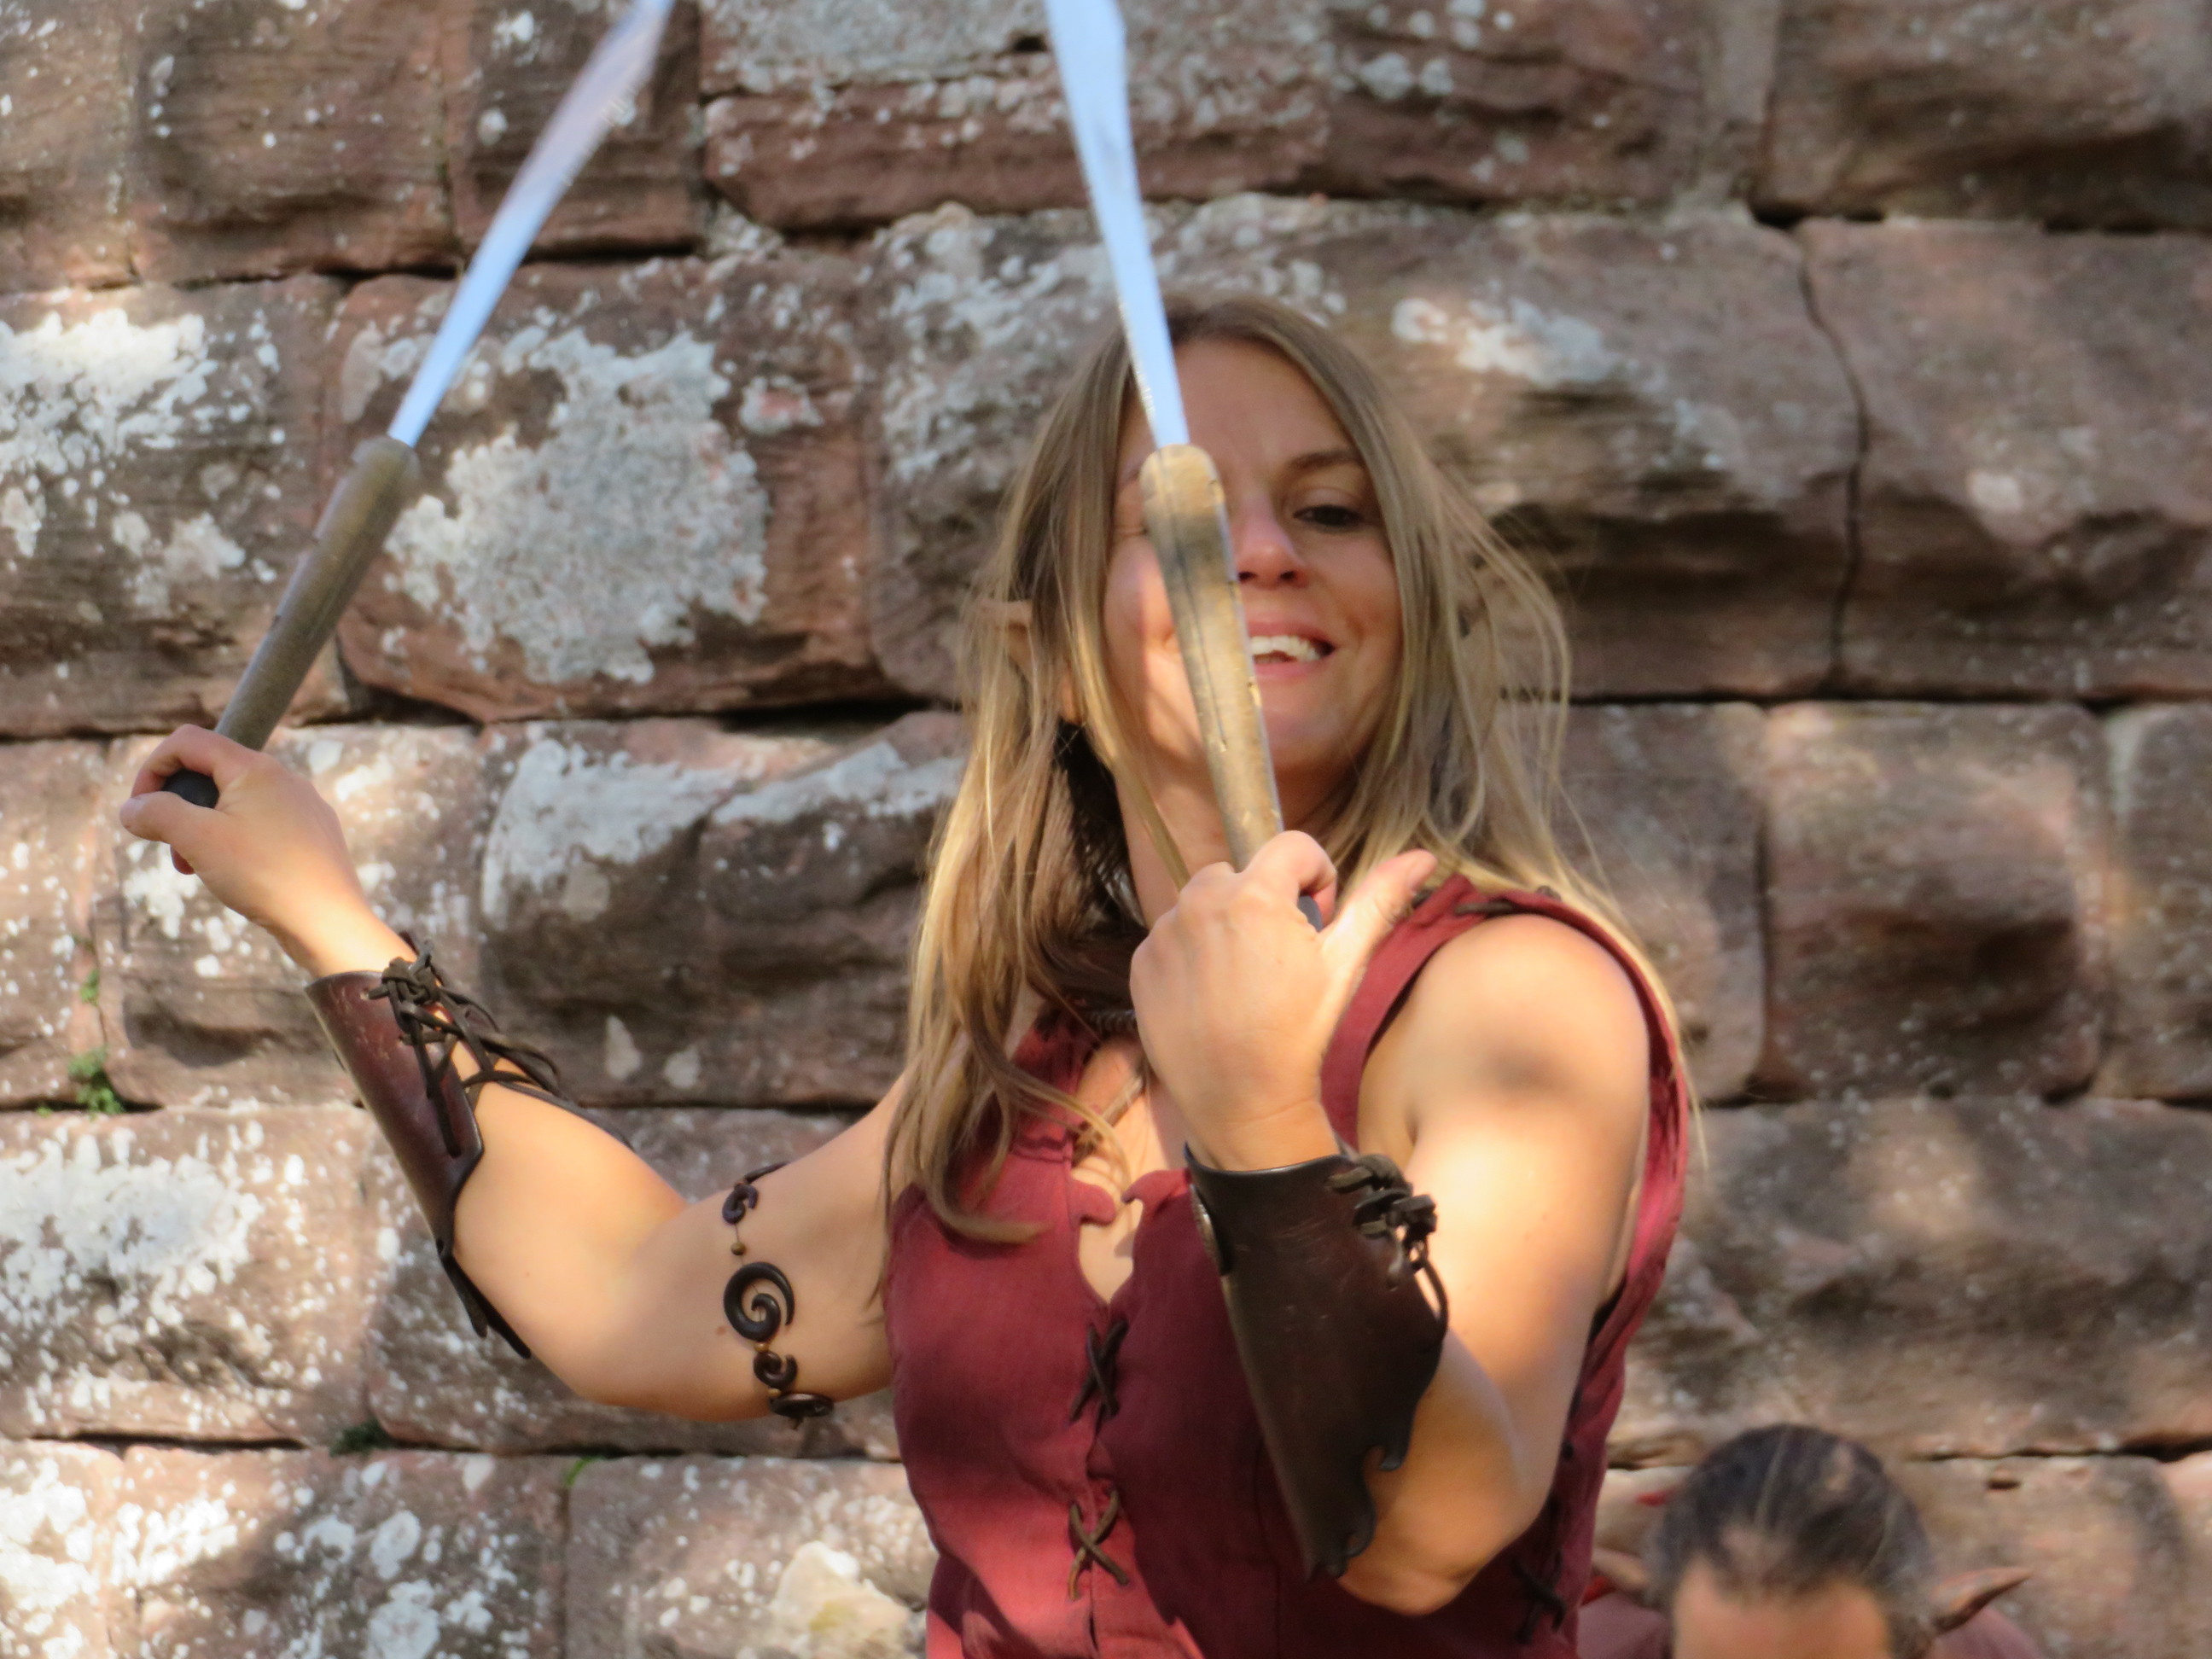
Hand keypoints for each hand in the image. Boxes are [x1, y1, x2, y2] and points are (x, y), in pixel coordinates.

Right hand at [118, 726, 407, 975]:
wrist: (327, 920)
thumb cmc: (264, 874)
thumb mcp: (197, 839)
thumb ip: (157, 814)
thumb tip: (132, 809)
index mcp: (255, 767)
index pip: (188, 741)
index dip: (153, 768)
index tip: (141, 810)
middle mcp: (284, 778)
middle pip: (210, 774)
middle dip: (179, 808)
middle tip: (172, 850)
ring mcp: (302, 806)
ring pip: (234, 804)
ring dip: (203, 830)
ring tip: (197, 869)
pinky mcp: (312, 833)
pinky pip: (260, 825)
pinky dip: (234, 843)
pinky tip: (234, 876)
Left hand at [1130, 834, 1436, 1168]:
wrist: (1241, 1102)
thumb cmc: (1299, 1033)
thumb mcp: (1345, 965)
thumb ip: (1378, 901)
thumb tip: (1423, 856)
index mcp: (1253, 894)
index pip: (1293, 846)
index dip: (1316, 878)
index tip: (1316, 922)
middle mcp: (1200, 901)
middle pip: (1242, 873)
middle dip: (1264, 901)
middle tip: (1278, 959)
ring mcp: (1164, 933)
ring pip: (1203, 903)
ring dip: (1225, 925)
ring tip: (1243, 980)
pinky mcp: (1142, 963)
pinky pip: (1171, 937)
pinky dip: (1192, 955)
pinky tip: (1212, 996)